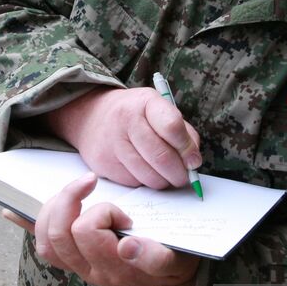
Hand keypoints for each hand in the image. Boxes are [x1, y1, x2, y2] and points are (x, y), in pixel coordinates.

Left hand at [4, 174, 199, 285]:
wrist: (174, 276)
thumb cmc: (177, 259)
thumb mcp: (177, 258)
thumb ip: (155, 256)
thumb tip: (126, 247)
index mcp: (115, 267)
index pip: (88, 232)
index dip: (102, 213)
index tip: (125, 214)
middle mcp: (92, 270)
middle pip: (58, 233)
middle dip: (71, 200)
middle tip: (92, 184)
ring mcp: (79, 267)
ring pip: (46, 239)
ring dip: (53, 208)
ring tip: (74, 191)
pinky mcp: (73, 262)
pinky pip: (42, 246)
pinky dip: (27, 226)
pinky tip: (11, 212)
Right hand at [46, 87, 201, 190]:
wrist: (93, 116)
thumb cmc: (136, 115)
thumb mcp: (159, 110)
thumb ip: (182, 132)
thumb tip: (193, 163)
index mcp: (145, 102)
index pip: (172, 127)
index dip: (187, 149)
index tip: (194, 161)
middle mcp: (125, 120)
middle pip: (161, 157)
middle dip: (179, 173)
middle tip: (184, 177)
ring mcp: (112, 143)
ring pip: (149, 176)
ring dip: (164, 181)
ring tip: (165, 175)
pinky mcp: (103, 163)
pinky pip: (134, 183)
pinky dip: (145, 181)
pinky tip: (143, 170)